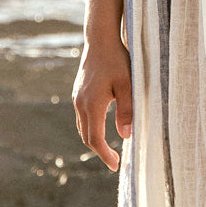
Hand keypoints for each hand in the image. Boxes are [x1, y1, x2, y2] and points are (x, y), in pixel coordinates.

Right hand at [72, 34, 133, 171]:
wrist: (101, 40)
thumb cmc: (118, 60)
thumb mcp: (128, 85)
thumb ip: (127, 110)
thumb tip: (125, 136)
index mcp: (91, 104)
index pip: (95, 139)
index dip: (104, 155)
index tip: (115, 166)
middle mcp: (80, 103)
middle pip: (86, 136)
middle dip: (100, 151)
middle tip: (115, 161)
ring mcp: (77, 98)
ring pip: (83, 127)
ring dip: (94, 140)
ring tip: (110, 149)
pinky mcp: (79, 93)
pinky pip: (82, 117)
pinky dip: (91, 128)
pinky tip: (103, 128)